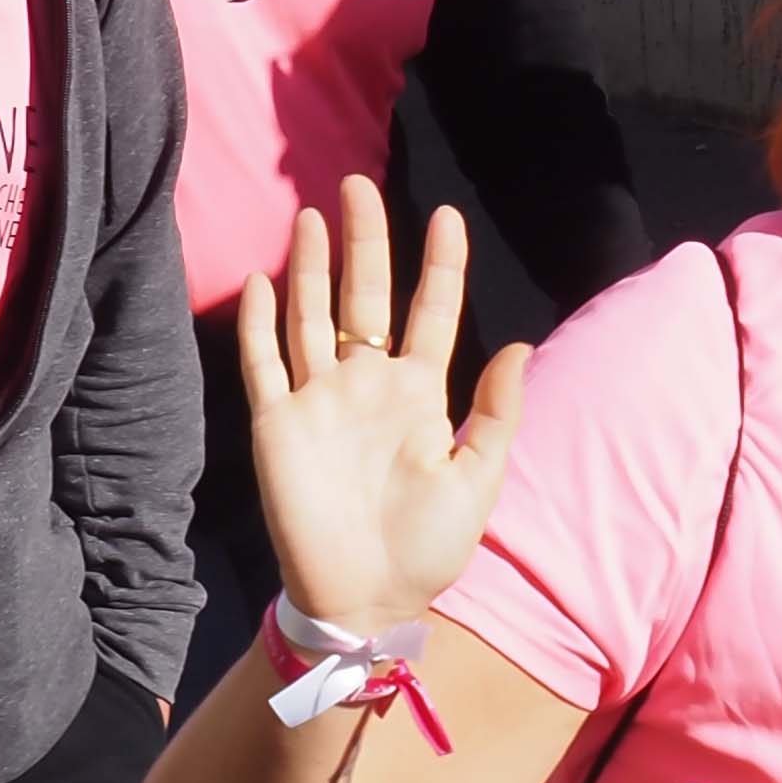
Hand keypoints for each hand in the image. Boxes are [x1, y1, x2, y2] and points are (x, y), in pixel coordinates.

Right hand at [240, 183, 526, 640]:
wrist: (366, 598)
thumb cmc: (428, 547)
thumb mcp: (478, 479)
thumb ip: (495, 411)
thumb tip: (520, 343)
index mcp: (419, 395)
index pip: (431, 312)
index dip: (440, 265)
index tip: (447, 215)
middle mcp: (366, 386)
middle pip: (364, 297)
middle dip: (364, 241)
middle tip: (358, 184)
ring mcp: (319, 402)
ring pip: (312, 317)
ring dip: (312, 268)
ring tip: (312, 216)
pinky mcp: (277, 425)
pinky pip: (266, 364)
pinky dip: (261, 323)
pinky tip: (261, 280)